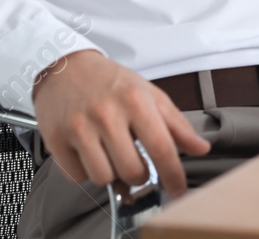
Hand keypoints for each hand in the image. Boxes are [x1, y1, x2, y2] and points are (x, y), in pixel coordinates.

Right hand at [31, 50, 210, 197]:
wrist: (65, 67)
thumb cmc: (111, 82)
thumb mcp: (149, 94)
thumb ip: (176, 124)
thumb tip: (201, 148)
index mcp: (136, 100)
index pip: (162, 148)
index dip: (173, 175)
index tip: (179, 191)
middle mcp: (107, 114)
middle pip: (133, 171)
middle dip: (139, 174)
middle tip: (134, 159)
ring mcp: (79, 127)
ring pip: (104, 178)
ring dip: (111, 173)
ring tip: (109, 152)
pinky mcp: (56, 139)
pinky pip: (78, 177)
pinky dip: (86, 170)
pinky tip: (88, 151)